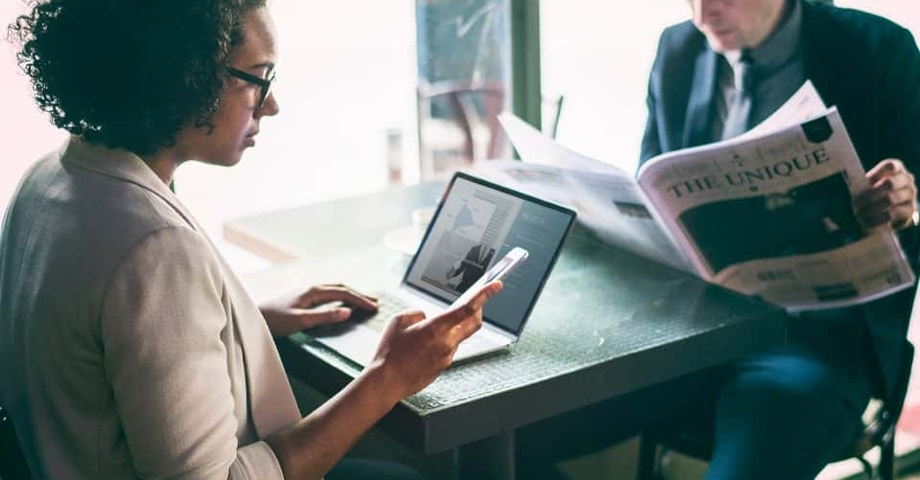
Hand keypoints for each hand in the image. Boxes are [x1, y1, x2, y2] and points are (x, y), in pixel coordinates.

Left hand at [259, 284, 377, 336]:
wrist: (251, 317)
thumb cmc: (274, 321)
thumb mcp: (301, 321)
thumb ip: (325, 316)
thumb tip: (347, 311)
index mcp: (313, 291)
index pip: (343, 293)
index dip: (360, 300)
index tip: (374, 307)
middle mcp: (310, 287)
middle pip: (341, 287)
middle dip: (359, 294)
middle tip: (376, 301)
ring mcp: (305, 290)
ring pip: (333, 289)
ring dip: (350, 293)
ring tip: (362, 299)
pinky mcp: (300, 296)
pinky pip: (326, 292)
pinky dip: (339, 295)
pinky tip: (339, 300)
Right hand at [369, 281, 502, 400]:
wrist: (387, 382)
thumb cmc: (389, 353)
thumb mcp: (398, 321)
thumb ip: (417, 313)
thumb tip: (427, 317)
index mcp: (436, 328)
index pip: (467, 308)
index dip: (484, 294)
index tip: (496, 285)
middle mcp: (446, 343)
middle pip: (474, 323)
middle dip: (478, 310)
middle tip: (475, 302)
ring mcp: (447, 357)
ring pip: (459, 336)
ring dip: (452, 328)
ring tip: (427, 331)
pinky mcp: (443, 367)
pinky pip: (448, 349)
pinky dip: (442, 342)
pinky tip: (423, 346)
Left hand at [853, 159, 917, 230]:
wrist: (885, 209)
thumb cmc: (872, 192)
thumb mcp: (868, 184)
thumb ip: (863, 183)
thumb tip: (851, 188)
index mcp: (896, 168)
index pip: (890, 166)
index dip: (877, 173)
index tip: (864, 182)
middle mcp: (907, 179)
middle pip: (890, 183)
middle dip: (870, 195)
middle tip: (855, 204)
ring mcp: (910, 195)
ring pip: (891, 199)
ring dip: (871, 209)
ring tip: (857, 215)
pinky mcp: (910, 211)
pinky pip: (892, 215)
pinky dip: (876, 219)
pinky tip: (866, 223)